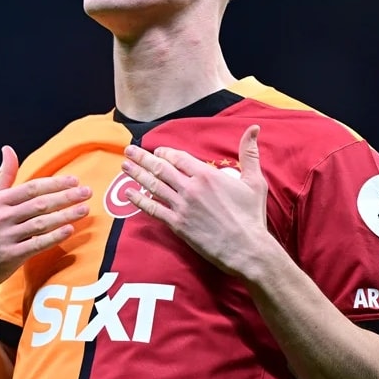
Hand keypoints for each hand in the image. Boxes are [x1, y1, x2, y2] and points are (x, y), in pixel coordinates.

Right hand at [0, 145, 91, 296]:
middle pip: (39, 203)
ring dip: (65, 215)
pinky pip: (36, 245)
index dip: (54, 183)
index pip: (31, 187)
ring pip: (41, 223)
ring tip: (85, 209)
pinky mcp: (10, 256)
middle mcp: (1, 216)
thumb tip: (8, 149)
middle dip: (66, 196)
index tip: (74, 180)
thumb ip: (2, 176)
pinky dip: (54, 237)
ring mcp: (5, 237)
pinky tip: (70, 230)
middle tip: (87, 192)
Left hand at [122, 125, 271, 276]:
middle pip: (160, 168)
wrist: (247, 249)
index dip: (165, 152)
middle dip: (143, 157)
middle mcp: (191, 188)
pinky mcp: (177, 225)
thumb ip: (249, 154)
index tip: (156, 151)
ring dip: (136, 174)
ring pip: (153, 186)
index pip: (178, 157)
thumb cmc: (252, 216)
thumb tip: (254, 129)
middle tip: (129, 150)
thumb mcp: (255, 181)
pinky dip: (139, 201)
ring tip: (124, 165)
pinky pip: (153, 209)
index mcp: (207, 175)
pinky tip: (128, 193)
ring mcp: (182, 207)